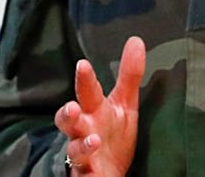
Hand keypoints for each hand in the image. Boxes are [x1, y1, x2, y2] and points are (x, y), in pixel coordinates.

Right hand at [54, 36, 145, 175]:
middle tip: (73, 107)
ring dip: (81, 144)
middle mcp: (83, 129)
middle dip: (68, 113)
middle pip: (69, 119)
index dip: (84, 79)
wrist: (108, 171)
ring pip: (73, 147)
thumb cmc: (113, 134)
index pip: (87, 91)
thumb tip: (136, 40)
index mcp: (93, 110)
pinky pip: (82, 169)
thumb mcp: (124, 105)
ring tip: (93, 139)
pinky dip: (88, 164)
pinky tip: (96, 157)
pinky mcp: (85, 172)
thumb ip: (129, 75)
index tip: (83, 64)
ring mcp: (82, 152)